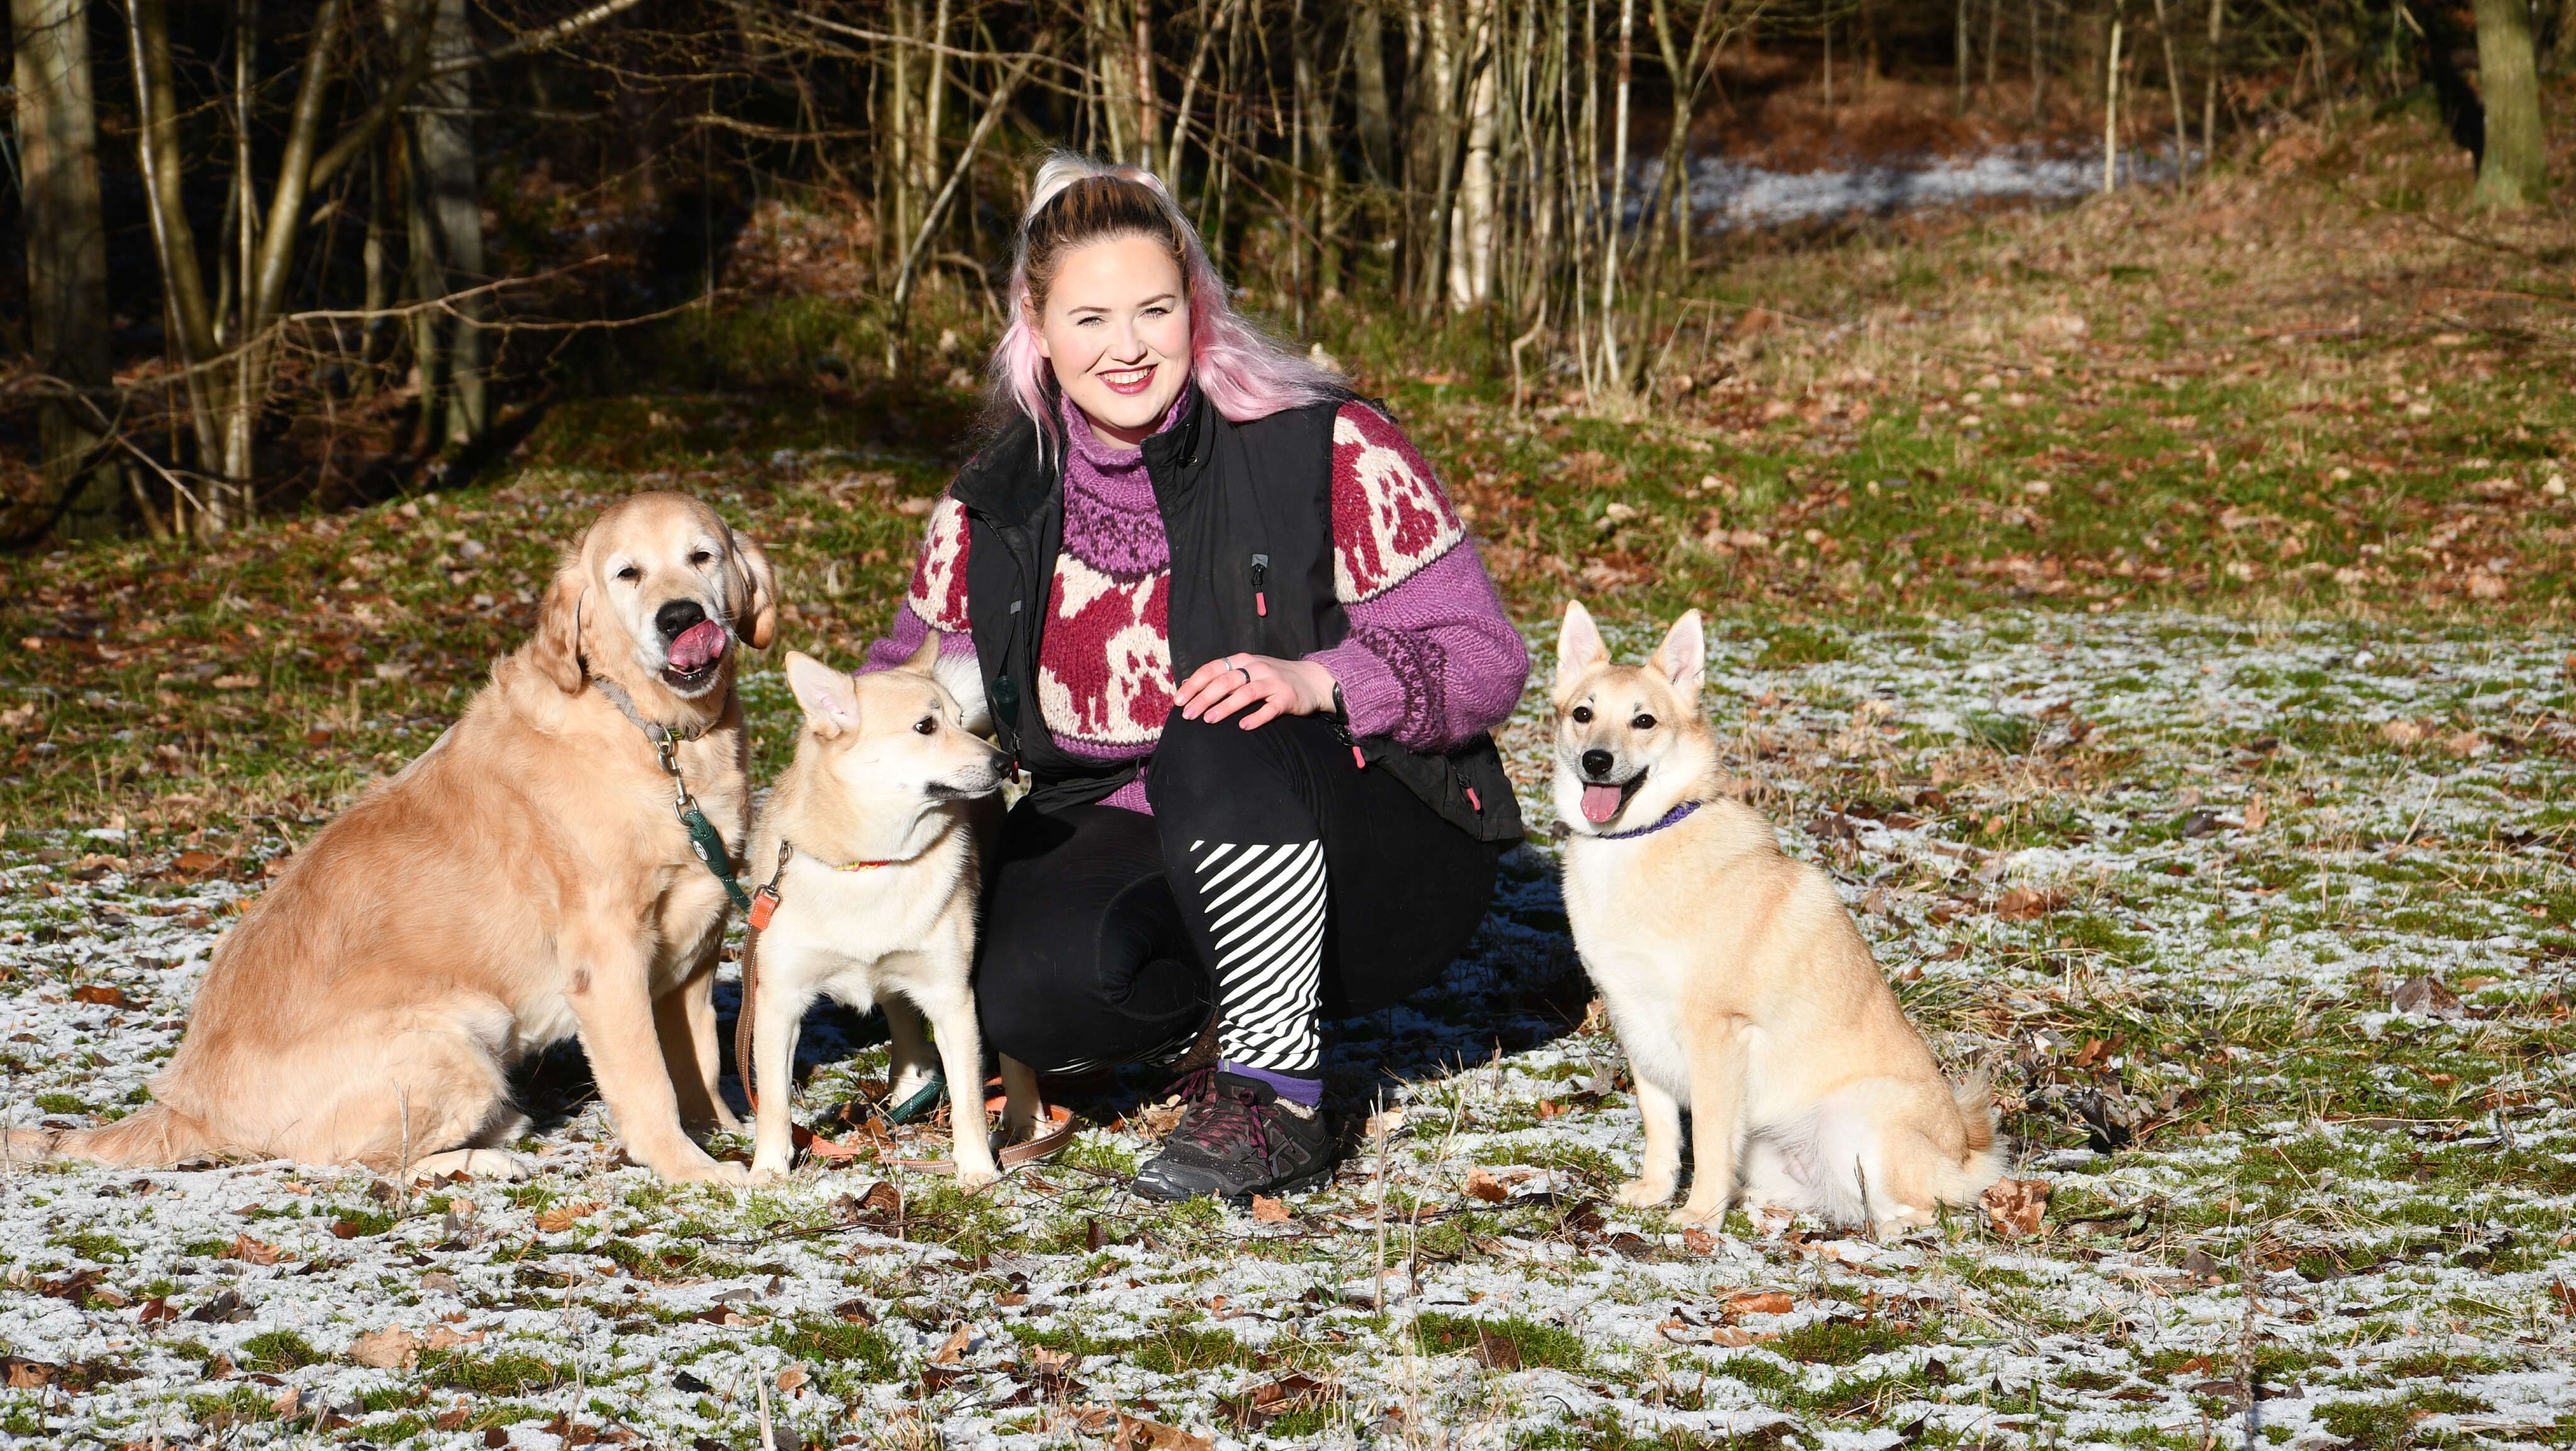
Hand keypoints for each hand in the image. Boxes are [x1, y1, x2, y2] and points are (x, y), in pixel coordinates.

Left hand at [1173, 653, 1337, 729]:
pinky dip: (1257, 717)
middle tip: (1188, 714)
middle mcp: (1257, 667)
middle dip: (1204, 697)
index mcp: (1242, 660)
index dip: (1194, 684)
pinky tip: (1244, 727)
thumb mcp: (1247, 671)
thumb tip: (1188, 684)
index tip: (1178, 701)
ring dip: (1226, 706)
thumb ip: (1221, 676)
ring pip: (1246, 692)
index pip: (1213, 669)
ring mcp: (1273, 681)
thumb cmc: (1272, 678)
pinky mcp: (1288, 697)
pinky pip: (1271, 708)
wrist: (1312, 680)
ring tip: (1208, 720)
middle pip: (1226, 680)